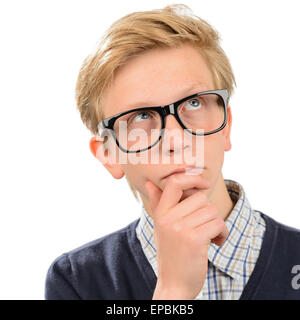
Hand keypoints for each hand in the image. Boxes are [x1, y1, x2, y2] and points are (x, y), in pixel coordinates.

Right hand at [145, 173, 228, 299]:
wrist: (174, 284)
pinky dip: (223, 233)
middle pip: (200, 198)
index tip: (205, 183)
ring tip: (211, 236)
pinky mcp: (194, 240)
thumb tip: (151, 184)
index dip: (193, 178)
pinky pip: (218, 223)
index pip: (174, 183)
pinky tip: (216, 242)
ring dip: (217, 224)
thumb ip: (158, 203)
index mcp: (161, 213)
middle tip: (207, 225)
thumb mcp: (161, 227)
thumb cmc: (171, 253)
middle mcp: (168, 218)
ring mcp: (180, 228)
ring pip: (212, 211)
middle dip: (209, 211)